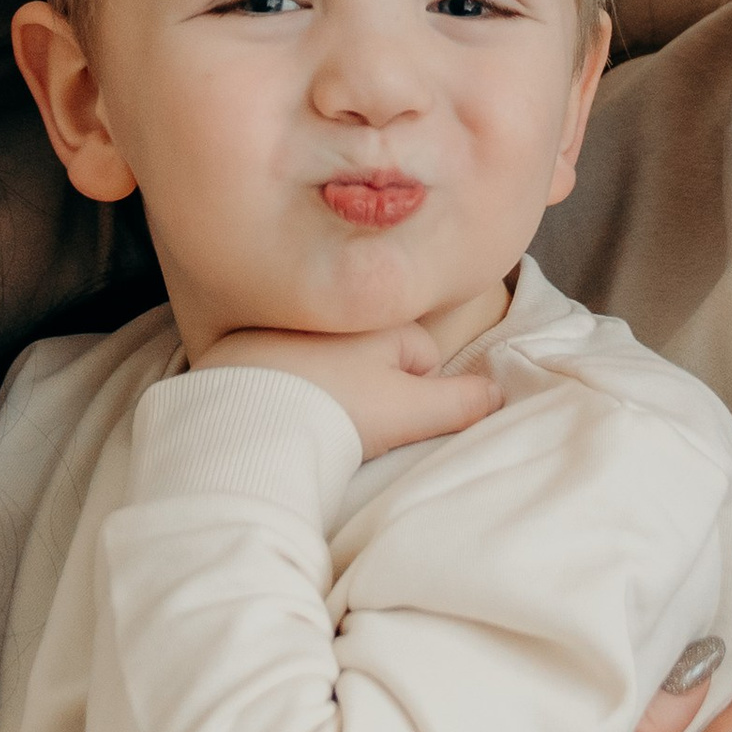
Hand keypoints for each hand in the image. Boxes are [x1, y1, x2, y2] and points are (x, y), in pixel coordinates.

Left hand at [195, 325, 500, 459]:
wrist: (242, 424)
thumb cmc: (336, 412)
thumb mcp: (410, 411)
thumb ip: (462, 401)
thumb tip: (497, 392)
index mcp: (373, 318)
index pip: (420, 351)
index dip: (416, 391)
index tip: (393, 417)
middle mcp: (327, 308)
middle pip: (370, 350)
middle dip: (370, 380)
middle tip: (353, 419)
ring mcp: (277, 322)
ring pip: (322, 353)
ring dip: (323, 378)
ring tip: (310, 416)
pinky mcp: (233, 344)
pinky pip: (271, 360)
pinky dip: (276, 380)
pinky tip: (271, 409)